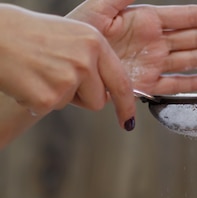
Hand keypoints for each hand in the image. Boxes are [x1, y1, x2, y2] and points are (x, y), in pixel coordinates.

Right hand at [0, 4, 134, 127]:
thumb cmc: (29, 36)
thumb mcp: (70, 36)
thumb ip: (93, 60)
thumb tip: (109, 92)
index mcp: (93, 41)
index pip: (121, 82)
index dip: (126, 105)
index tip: (127, 122)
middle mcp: (85, 60)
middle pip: (99, 101)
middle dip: (81, 96)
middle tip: (56, 73)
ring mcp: (67, 79)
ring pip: (74, 105)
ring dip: (58, 96)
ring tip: (40, 71)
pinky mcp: (49, 98)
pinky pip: (50, 109)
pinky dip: (38, 100)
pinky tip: (27, 80)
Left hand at [68, 0, 196, 94]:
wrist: (69, 62)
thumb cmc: (80, 30)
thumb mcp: (101, 4)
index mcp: (147, 19)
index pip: (189, 17)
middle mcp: (155, 42)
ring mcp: (154, 65)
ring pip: (193, 60)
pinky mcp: (147, 86)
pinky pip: (176, 85)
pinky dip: (196, 84)